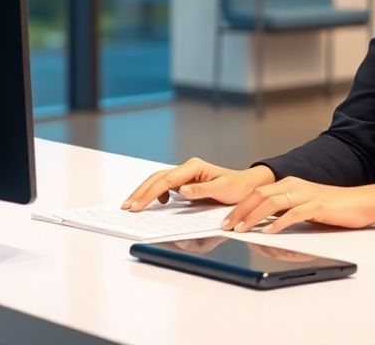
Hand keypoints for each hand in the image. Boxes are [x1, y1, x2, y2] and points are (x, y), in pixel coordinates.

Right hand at [121, 157, 275, 211]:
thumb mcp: (222, 190)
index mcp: (194, 167)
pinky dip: (155, 193)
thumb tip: (181, 191)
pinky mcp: (186, 181)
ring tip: (133, 205)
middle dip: (140, 192)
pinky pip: (165, 185)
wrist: (247, 185)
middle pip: (157, 178)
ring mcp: (185, 174)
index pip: (165, 180)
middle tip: (127, 207)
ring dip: (144, 192)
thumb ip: (201, 190)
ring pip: (158, 180)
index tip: (137, 206)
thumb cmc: (237, 188)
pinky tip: (155, 204)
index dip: (149, 194)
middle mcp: (187, 168)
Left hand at [222, 176, 374, 233]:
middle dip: (240, 210)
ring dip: (254, 216)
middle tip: (228, 225)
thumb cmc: (333, 207)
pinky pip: (294, 213)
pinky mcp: (317, 205)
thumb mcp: (304, 204)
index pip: (257, 192)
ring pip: (272, 202)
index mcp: (289, 183)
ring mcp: (305, 194)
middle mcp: (294, 185)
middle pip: (259, 195)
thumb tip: (263, 222)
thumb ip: (285, 209)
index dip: (239, 205)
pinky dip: (279, 222)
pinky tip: (270, 231)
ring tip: (242, 229)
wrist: (360, 202)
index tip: (227, 219)